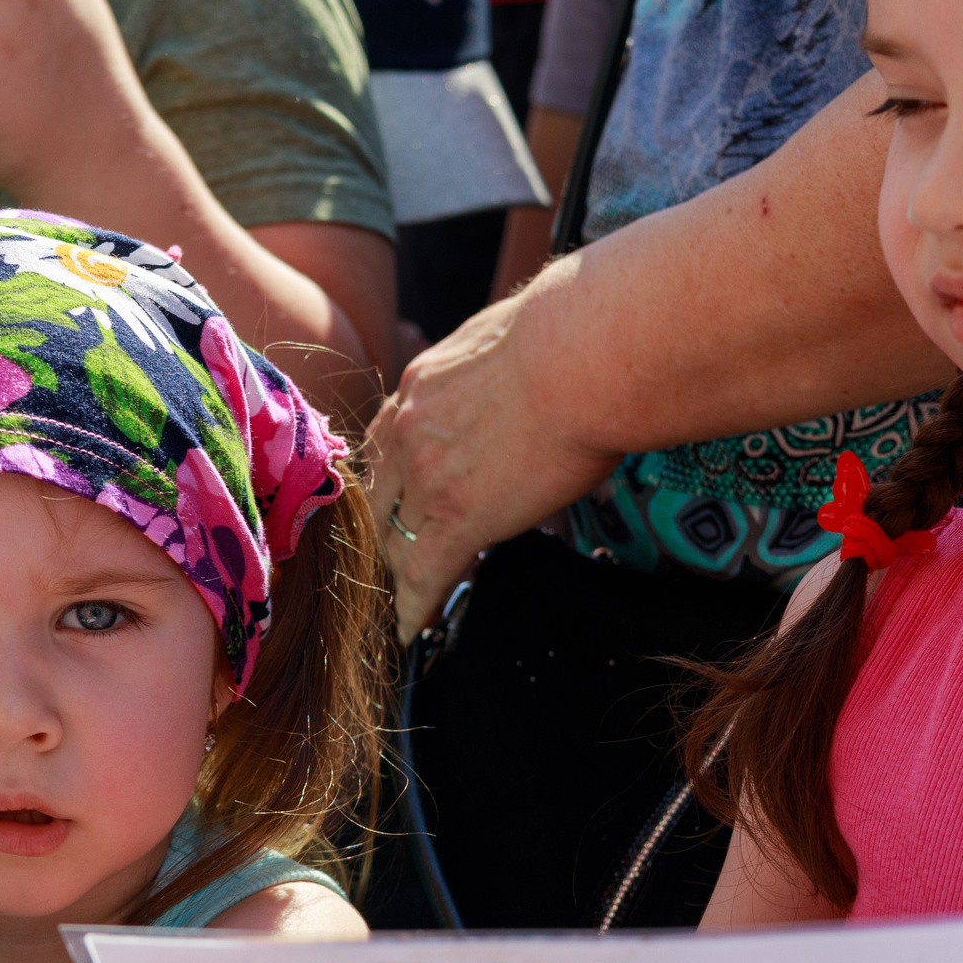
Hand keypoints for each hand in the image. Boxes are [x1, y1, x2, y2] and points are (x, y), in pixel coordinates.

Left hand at [365, 289, 619, 641]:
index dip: (390, 483)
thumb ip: (494, 368)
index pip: (386, 445)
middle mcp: (408, 429)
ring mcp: (425, 476)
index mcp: (420, 384)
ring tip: (406, 599)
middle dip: (384, 530)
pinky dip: (414, 606)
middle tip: (394, 557)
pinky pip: (422, 574)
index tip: (395, 504)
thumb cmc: (574, 335)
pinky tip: (413, 628)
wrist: (583, 355)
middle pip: (379, 496)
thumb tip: (526, 369)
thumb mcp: (509, 338)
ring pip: (396, 538)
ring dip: (401, 569)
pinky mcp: (456, 517)